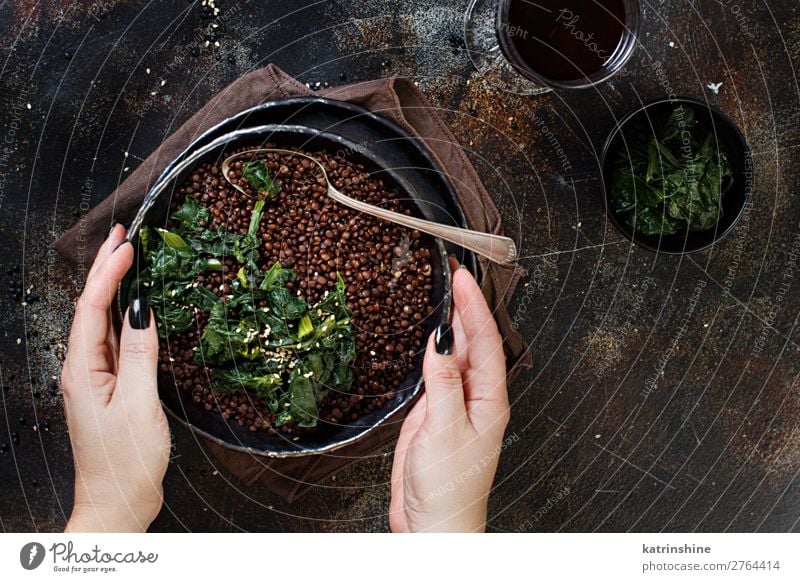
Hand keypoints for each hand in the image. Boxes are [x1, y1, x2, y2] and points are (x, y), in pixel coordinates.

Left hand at [62, 225, 169, 531]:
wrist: (117, 503)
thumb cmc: (125, 461)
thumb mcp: (138, 403)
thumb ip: (139, 353)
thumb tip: (141, 308)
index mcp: (83, 370)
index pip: (92, 308)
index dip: (109, 272)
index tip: (129, 244)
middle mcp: (83, 369)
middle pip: (91, 307)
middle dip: (104, 268)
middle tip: (122, 234)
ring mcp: (95, 378)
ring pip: (101, 321)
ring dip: (113, 287)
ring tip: (127, 257)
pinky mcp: (110, 387)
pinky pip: (115, 341)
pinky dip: (124, 315)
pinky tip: (135, 306)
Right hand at [390, 264, 509, 531]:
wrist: (432, 524)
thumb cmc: (449, 488)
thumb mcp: (445, 429)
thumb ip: (443, 382)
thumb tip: (442, 340)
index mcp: (490, 400)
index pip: (487, 341)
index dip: (474, 307)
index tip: (462, 278)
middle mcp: (477, 397)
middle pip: (476, 342)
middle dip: (466, 307)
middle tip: (454, 274)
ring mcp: (457, 403)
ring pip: (459, 354)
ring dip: (453, 324)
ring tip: (445, 293)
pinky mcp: (436, 412)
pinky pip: (439, 371)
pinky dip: (436, 348)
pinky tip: (431, 336)